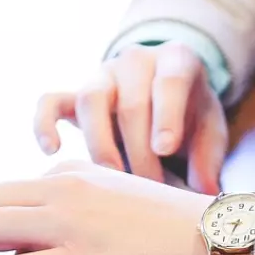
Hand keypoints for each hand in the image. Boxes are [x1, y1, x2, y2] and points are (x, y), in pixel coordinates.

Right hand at [33, 43, 228, 194]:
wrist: (165, 92)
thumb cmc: (190, 115)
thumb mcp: (210, 129)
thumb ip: (209, 158)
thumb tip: (205, 193)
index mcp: (176, 60)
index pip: (169, 82)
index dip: (166, 116)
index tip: (165, 149)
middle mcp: (136, 61)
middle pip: (130, 103)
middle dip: (139, 151)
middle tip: (150, 189)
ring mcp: (102, 76)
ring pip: (90, 100)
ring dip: (101, 145)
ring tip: (112, 180)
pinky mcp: (74, 94)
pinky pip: (50, 101)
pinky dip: (45, 123)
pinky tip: (51, 150)